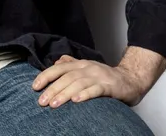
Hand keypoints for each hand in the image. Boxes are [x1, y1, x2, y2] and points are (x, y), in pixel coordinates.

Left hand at [32, 55, 146, 107]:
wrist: (130, 80)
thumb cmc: (105, 77)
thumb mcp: (86, 69)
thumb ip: (72, 65)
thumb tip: (56, 62)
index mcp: (80, 64)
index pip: (59, 68)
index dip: (46, 76)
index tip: (34, 86)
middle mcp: (87, 68)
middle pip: (66, 77)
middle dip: (52, 89)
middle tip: (42, 101)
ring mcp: (98, 76)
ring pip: (78, 83)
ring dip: (65, 93)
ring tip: (54, 104)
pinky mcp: (109, 86)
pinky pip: (95, 90)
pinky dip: (85, 95)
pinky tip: (76, 101)